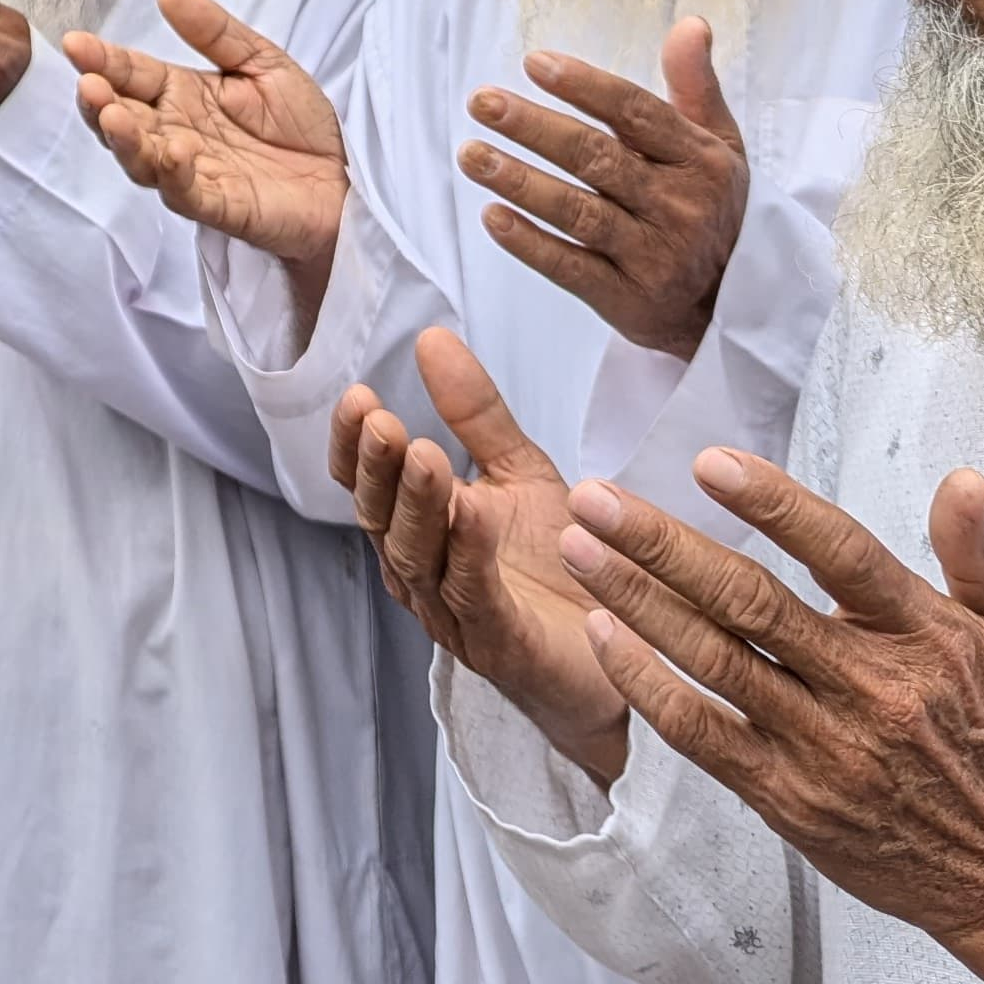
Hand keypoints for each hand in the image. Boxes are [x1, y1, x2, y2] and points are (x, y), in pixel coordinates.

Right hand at [70, 0, 351, 297]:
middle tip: (90, 85)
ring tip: (115, 115)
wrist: (348, 177)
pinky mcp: (219, 207)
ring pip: (141, 161)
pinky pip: (187, 194)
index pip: (132, 74)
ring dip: (124, 140)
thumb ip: (214, 31)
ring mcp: (192, 173)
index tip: (76, 43)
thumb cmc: (302, 123)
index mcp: (182, 95)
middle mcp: (176, 134)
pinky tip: (174, 151)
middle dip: (99, 104)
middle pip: (123, 120)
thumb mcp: (262, 62)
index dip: (103, 60)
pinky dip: (175, 175)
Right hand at [335, 327, 622, 778]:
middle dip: (377, 470)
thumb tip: (431, 337)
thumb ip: (475, 413)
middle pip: (382, 522)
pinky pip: (476, 596)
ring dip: (416, 506)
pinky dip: (469, 552)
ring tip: (420, 454)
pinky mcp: (503, 646)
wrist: (629, 646)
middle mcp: (424, 575)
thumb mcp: (519, 472)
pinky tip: (472, 510)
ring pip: (419, 559)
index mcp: (420, 531)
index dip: (353, 448)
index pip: (366, 488)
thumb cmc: (562, 563)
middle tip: (380, 420)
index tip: (357, 398)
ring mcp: (458, 615)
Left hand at [459, 19, 751, 360]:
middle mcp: (677, 206)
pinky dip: (530, 243)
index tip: (534, 62)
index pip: (636, 113)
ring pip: (578, 212)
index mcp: (699, 160)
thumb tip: (690, 24)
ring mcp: (652, 255)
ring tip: (470, 154)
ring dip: (520, 182)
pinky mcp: (627, 299)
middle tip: (481, 101)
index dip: (584, 86)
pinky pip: (571, 268)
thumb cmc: (714, 208)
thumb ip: (696, 85)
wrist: (736, 303)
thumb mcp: (720, 146)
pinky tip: (492, 216)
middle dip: (534, 127)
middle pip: (597, 158)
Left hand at [563, 452, 983, 983]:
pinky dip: (649, 687)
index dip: (774, 504)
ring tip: (577, 548)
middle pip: (751, 603)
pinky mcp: (790, 799)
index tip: (707, 461)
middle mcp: (870, 688)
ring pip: (715, 662)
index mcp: (925, 635)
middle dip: (661, 544)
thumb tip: (965, 478)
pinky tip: (606, 637)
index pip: (841, 553)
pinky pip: (705, 736)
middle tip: (591, 496)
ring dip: (637, 602)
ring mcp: (825, 747)